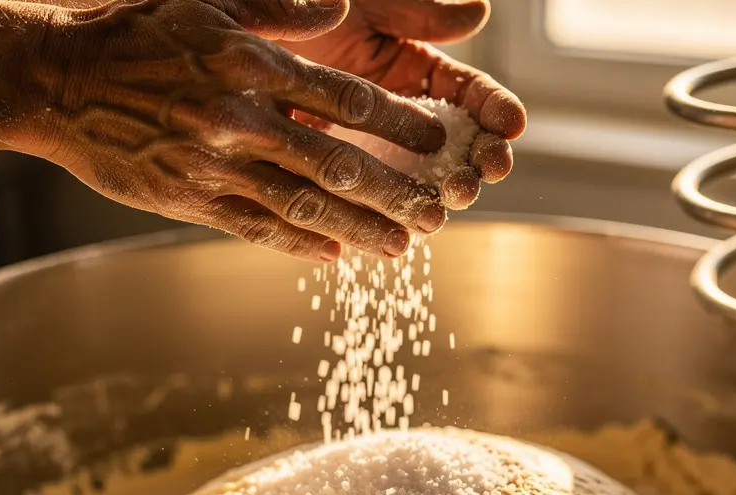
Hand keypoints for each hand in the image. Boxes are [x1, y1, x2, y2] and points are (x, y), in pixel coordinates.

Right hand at [0, 0, 452, 261]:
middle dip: (394, 191)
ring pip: (304, 207)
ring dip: (359, 229)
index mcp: (253, 67)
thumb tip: (340, 6)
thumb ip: (280, 7)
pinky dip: (299, 245)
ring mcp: (215, 167)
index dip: (399, 123)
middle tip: (437, 210)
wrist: (60, 82)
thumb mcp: (208, 2)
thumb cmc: (137, 35)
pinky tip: (334, 256)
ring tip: (401, 246)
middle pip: (337, 165)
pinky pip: (256, 229)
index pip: (347, 100)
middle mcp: (241, 121)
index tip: (436, 140)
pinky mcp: (189, 201)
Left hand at [278, 0, 525, 209]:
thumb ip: (416, 11)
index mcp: (414, 68)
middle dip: (472, 162)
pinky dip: (373, 218)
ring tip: (444, 205)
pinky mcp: (325, 175)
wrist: (224, 38)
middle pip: (451, 146)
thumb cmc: (298, 4)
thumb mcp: (364, 3)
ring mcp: (364, 148)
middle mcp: (396, 114)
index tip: (511, 125)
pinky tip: (390, 230)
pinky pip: (355, 202)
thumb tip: (478, 13)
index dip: (495, 111)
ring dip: (433, 196)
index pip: (468, 94)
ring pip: (410, 181)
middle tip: (479, 174)